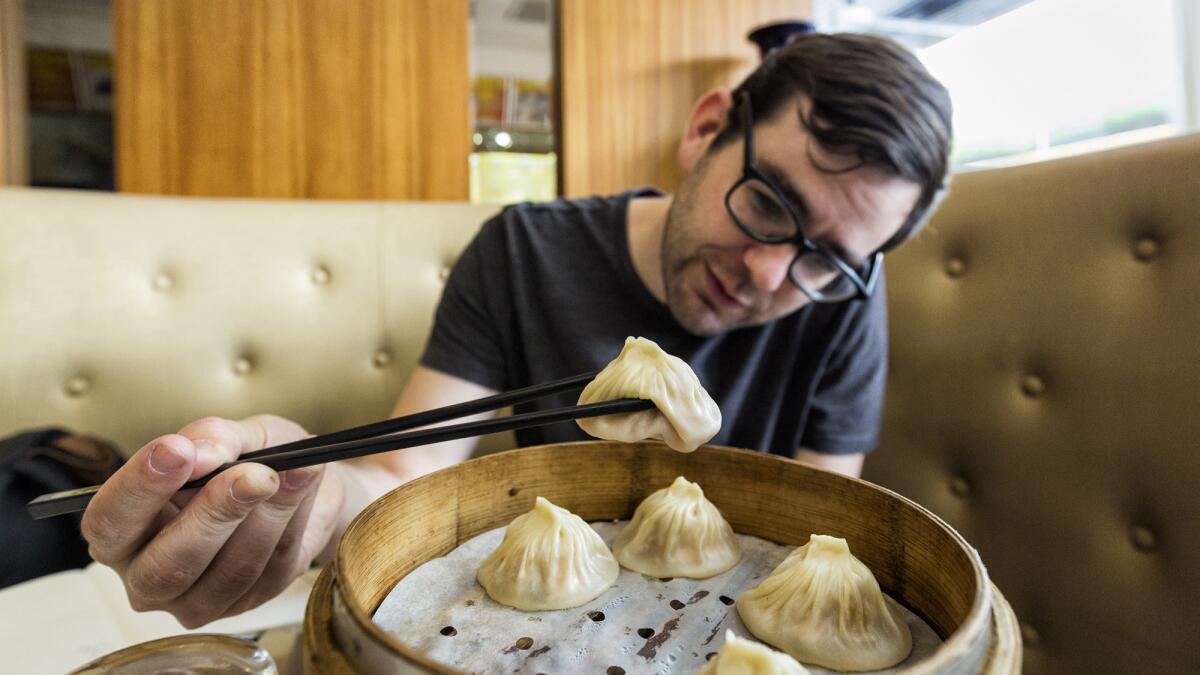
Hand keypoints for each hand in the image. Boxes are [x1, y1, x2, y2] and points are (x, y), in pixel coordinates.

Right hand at [81, 415, 343, 627]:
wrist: (299, 483)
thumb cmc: (248, 458)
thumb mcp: (232, 433)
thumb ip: (213, 437)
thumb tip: (204, 454)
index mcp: (120, 528)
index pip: (110, 520)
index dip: (141, 487)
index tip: (177, 451)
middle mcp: (145, 574)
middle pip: (166, 563)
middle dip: (213, 512)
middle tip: (253, 473)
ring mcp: (194, 599)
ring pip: (228, 571)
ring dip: (265, 517)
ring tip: (289, 472)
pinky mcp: (243, 604)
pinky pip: (269, 570)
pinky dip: (290, 524)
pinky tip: (301, 486)